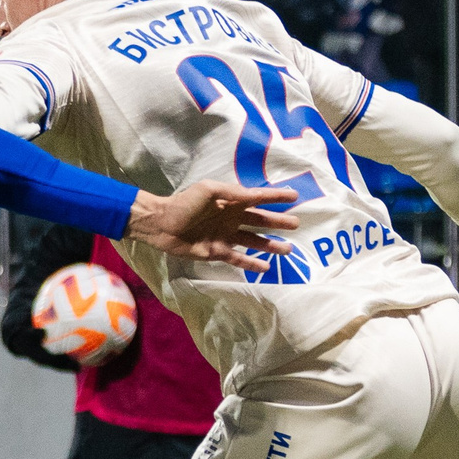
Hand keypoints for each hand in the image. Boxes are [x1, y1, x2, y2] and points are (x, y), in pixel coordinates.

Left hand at [124, 182, 300, 273]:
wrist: (162, 224)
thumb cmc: (184, 203)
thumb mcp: (208, 190)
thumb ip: (231, 192)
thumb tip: (254, 195)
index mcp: (231, 201)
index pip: (259, 197)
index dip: (276, 197)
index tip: (295, 196)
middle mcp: (232, 218)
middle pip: (260, 220)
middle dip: (279, 222)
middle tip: (297, 224)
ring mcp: (226, 236)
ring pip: (254, 241)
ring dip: (270, 245)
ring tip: (288, 249)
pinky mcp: (217, 252)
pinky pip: (238, 259)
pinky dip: (252, 263)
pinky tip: (266, 268)